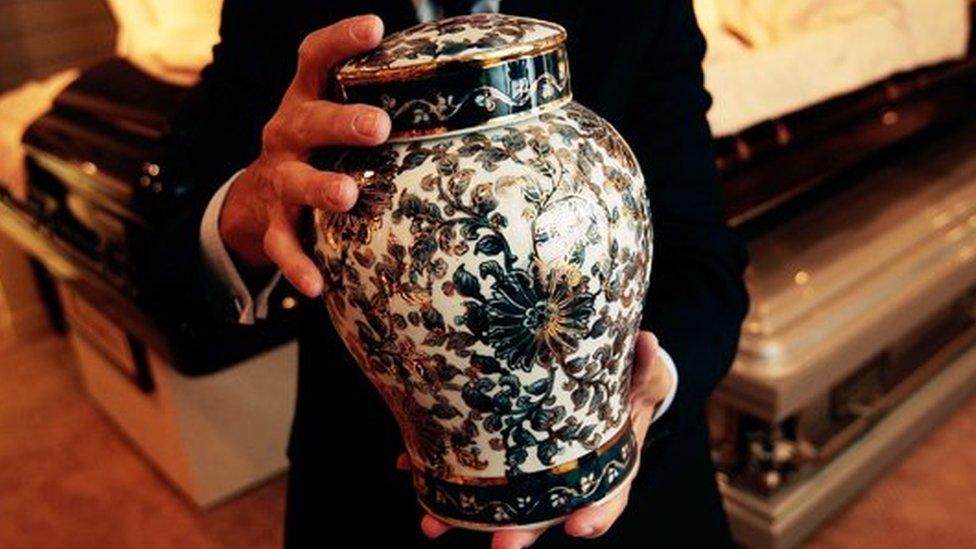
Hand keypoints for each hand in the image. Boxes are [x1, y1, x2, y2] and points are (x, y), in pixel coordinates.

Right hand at [218, 15, 391, 296]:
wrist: (254, 201)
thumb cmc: (317, 151)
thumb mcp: (332, 120)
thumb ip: (374, 103)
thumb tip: (459, 89)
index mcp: (306, 102)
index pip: (314, 59)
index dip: (340, 41)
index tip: (373, 27)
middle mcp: (287, 135)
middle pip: (308, 120)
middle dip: (341, 122)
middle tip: (378, 126)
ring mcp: (279, 181)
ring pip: (295, 182)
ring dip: (320, 187)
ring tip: (347, 195)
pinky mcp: (273, 225)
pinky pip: (284, 246)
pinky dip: (298, 265)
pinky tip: (316, 285)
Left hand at [397, 331, 672, 547]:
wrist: (608, 383)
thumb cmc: (627, 387)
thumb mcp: (643, 376)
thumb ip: (645, 365)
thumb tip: (648, 341)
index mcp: (606, 464)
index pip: (606, 498)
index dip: (594, 516)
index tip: (577, 527)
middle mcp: (564, 475)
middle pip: (542, 513)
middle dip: (518, 533)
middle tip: (498, 546)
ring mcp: (530, 468)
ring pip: (500, 500)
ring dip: (464, 512)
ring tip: (434, 523)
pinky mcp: (502, 451)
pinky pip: (472, 466)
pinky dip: (439, 467)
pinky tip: (407, 465)